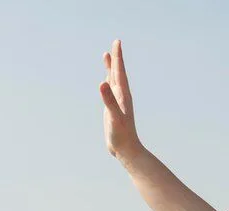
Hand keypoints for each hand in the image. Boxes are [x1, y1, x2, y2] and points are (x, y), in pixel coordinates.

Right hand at [99, 39, 142, 159]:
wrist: (126, 149)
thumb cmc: (121, 135)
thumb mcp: (114, 116)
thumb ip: (109, 100)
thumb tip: (102, 84)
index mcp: (123, 95)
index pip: (119, 72)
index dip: (118, 57)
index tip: (117, 43)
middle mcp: (121, 96)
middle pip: (118, 73)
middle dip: (116, 58)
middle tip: (116, 43)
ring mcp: (117, 102)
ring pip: (114, 80)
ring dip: (111, 67)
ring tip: (108, 55)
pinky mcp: (113, 108)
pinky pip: (110, 90)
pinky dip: (107, 82)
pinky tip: (105, 81)